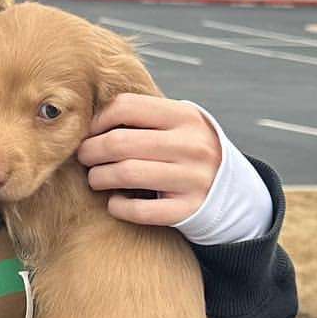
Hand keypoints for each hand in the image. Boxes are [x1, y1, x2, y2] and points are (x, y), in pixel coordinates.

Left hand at [76, 95, 221, 226]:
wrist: (232, 191)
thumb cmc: (187, 151)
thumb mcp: (178, 124)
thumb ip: (144, 116)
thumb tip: (90, 116)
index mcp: (185, 116)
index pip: (126, 106)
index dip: (98, 120)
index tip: (90, 133)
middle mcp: (191, 145)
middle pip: (118, 143)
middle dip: (90, 151)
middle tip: (84, 158)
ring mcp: (192, 178)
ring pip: (125, 174)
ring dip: (98, 178)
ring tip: (96, 179)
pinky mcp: (188, 210)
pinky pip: (139, 211)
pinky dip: (117, 207)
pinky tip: (114, 202)